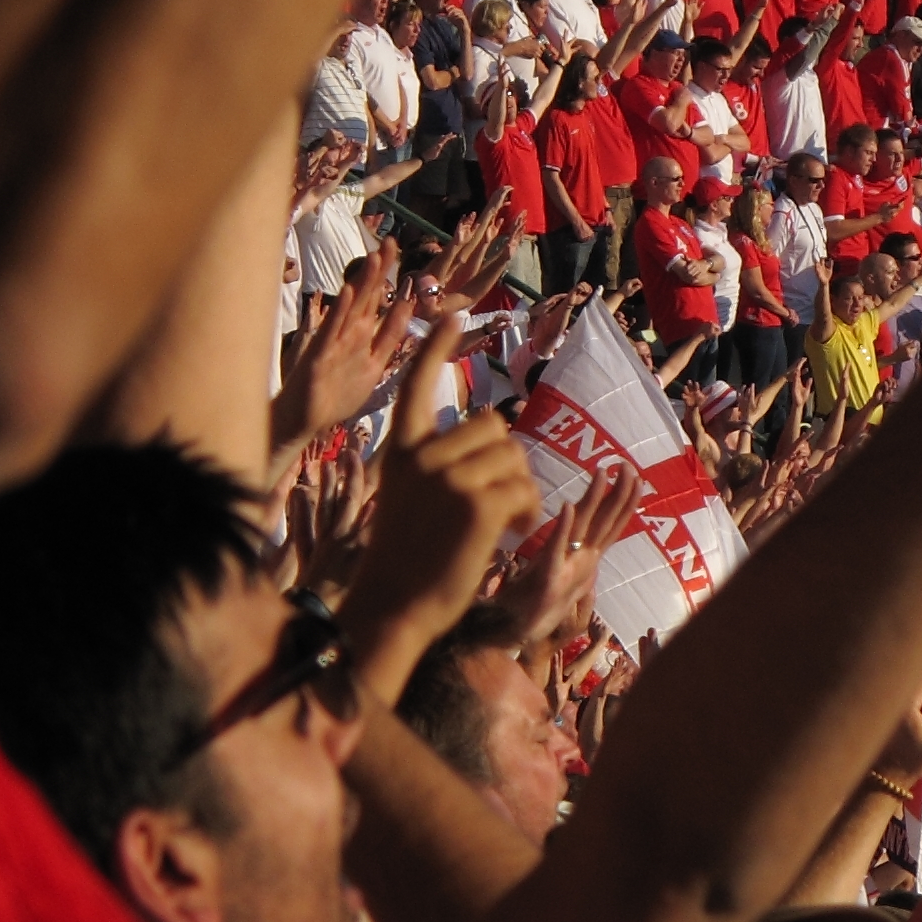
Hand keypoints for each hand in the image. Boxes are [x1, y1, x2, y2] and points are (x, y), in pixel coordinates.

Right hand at [274, 248, 409, 453]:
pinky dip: (339, 312)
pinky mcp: (320, 357)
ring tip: (373, 258)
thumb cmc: (334, 395)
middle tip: (389, 242)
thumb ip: (387, 339)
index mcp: (360, 335)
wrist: (301, 422)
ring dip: (362, 283)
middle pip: (366, 297)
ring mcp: (333, 343)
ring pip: (351, 308)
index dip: (386, 275)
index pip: (376, 299)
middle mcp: (347, 334)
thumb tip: (405, 311)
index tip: (395, 248)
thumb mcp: (372, 366)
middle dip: (378, 271)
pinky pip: (331, 332)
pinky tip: (346, 292)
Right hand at [343, 316, 542, 706]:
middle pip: (493, 426)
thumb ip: (436, 464)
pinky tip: (513, 534)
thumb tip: (492, 437)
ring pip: (513, 457)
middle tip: (499, 501)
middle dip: (505, 461)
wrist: (393, 607)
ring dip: (520, 490)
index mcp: (400, 449)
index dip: (438, 346)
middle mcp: (422, 454)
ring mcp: (448, 476)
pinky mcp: (476, 502)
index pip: (418, 382)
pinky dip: (527, 512)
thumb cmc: (406, 561)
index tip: (456, 313)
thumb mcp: (408, 497)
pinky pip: (523, 488)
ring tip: (504, 523)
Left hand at [505, 462, 637, 648]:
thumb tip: (576, 534)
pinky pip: (557, 549)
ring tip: (602, 473)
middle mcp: (582, 564)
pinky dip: (564, 528)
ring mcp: (567, 572)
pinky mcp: (548, 581)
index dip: (625, 502)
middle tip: (630, 467)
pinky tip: (568, 507)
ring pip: (587, 530)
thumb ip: (569, 552)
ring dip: (596, 500)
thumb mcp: (556, 574)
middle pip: (607, 524)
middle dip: (620, 495)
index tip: (636, 476)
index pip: (611, 526)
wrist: (511, 634)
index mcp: (586, 561)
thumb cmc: (531, 604)